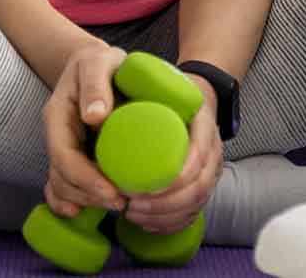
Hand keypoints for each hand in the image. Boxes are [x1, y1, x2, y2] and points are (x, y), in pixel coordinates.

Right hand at [41, 42, 128, 218]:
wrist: (95, 63)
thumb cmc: (100, 61)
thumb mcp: (98, 62)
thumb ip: (96, 84)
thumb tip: (94, 116)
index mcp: (57, 116)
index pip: (64, 156)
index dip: (86, 179)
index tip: (112, 191)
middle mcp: (56, 135)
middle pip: (62, 177)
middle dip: (89, 195)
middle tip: (121, 203)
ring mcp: (62, 147)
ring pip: (62, 185)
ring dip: (85, 201)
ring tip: (116, 205)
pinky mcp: (72, 154)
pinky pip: (61, 184)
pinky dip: (67, 201)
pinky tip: (80, 213)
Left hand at [121, 75, 222, 233]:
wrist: (192, 92)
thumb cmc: (164, 88)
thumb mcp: (147, 81)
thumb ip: (122, 92)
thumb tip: (93, 117)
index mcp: (203, 121)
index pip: (198, 156)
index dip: (174, 178)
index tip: (143, 188)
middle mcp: (212, 146)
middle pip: (199, 187)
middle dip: (165, 204)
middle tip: (131, 205)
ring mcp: (211, 166)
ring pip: (197, 201)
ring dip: (166, 215)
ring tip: (133, 214)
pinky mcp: (203, 181)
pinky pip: (194, 209)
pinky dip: (171, 221)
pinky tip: (148, 223)